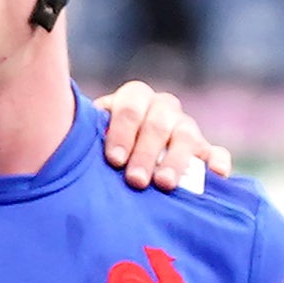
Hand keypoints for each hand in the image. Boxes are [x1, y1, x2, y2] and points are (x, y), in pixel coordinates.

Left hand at [91, 80, 222, 189]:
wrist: (130, 156)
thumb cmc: (106, 148)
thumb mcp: (93, 136)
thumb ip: (87, 137)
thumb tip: (66, 149)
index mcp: (135, 98)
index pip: (129, 108)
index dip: (121, 133)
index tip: (113, 160)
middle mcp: (163, 108)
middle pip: (156, 125)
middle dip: (145, 154)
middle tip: (136, 180)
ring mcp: (187, 128)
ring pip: (185, 137)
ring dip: (175, 161)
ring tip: (165, 184)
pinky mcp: (206, 150)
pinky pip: (217, 153)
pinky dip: (217, 163)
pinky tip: (215, 175)